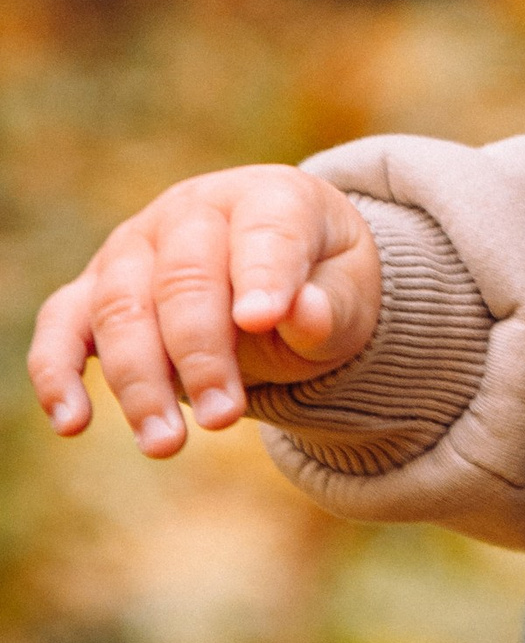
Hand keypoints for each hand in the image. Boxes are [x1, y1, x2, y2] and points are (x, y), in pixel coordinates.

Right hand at [28, 169, 381, 456]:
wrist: (281, 282)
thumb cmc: (320, 284)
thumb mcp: (349, 296)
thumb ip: (331, 307)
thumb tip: (303, 315)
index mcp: (269, 197)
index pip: (264, 230)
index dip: (263, 273)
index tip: (261, 321)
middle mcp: (193, 212)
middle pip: (183, 278)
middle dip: (200, 354)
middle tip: (224, 419)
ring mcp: (136, 246)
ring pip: (120, 307)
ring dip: (138, 381)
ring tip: (164, 445)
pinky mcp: (95, 288)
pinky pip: (63, 324)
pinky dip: (58, 372)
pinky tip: (71, 423)